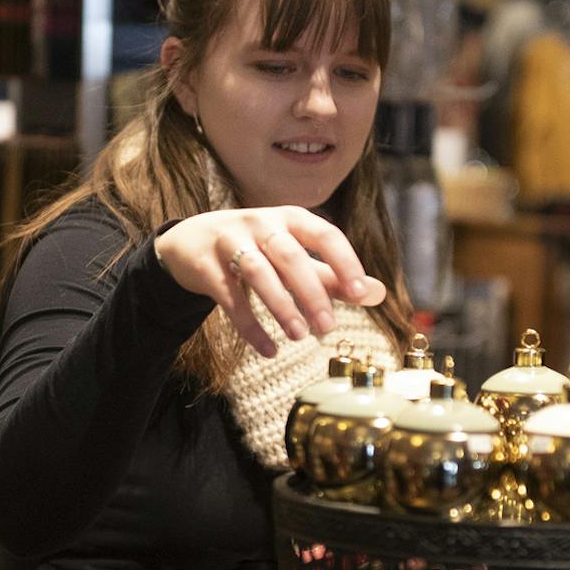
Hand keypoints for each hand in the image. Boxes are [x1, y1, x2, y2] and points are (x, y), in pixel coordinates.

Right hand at [156, 207, 387, 357]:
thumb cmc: (257, 249)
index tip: (359, 294)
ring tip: (299, 336)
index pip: (324, 234)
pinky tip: (268, 350)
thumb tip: (378, 293)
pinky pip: (229, 297)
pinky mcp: (206, 266)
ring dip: (280, 305)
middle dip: (311, 292)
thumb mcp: (295, 257)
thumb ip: (333, 275)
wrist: (191, 242)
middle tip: (327, 327)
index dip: (344, 262)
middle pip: (290, 254)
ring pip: (257, 272)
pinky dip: (250, 326)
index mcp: (291, 219)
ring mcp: (230, 241)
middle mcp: (261, 224)